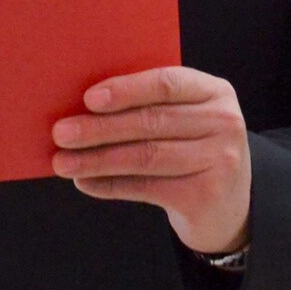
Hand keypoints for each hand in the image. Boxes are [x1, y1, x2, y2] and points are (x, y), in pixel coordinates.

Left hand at [52, 66, 251, 256]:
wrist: (229, 206)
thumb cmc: (194, 150)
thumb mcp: (186, 119)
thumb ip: (150, 106)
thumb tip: (83, 106)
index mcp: (214, 92)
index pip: (167, 83)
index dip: (126, 90)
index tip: (88, 99)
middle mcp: (224, 123)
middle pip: (152, 122)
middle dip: (99, 128)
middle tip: (61, 133)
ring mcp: (219, 161)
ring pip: (146, 156)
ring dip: (98, 159)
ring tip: (63, 162)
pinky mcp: (205, 195)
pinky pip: (147, 187)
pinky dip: (111, 185)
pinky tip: (85, 182)